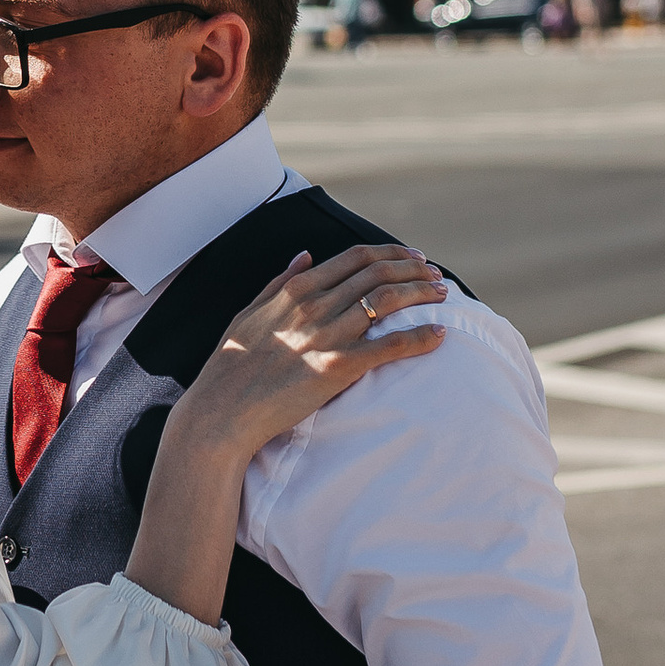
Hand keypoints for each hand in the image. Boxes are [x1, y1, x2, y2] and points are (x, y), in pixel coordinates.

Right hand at [170, 242, 446, 474]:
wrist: (222, 411)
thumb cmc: (232, 366)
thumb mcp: (249, 312)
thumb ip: (278, 281)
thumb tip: (305, 254)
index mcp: (295, 288)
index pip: (356, 257)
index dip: (390, 253)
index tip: (411, 258)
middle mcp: (314, 304)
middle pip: (378, 273)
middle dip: (413, 269)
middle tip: (435, 275)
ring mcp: (326, 335)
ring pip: (387, 301)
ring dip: (421, 293)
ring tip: (442, 295)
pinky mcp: (337, 368)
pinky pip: (389, 346)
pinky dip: (419, 337)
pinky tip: (440, 334)